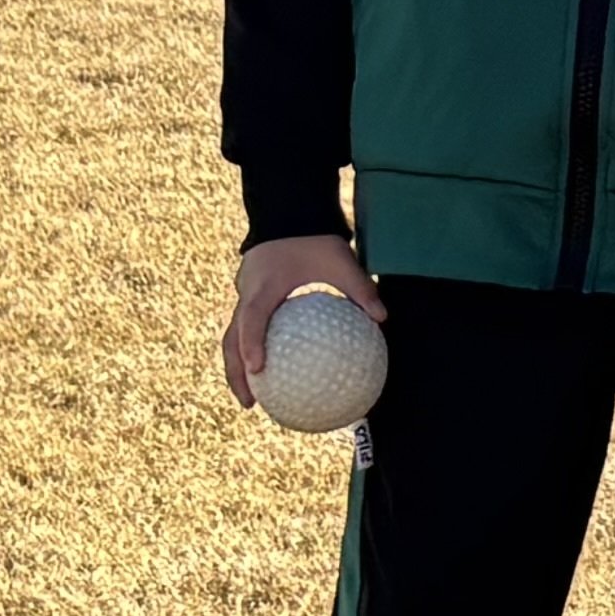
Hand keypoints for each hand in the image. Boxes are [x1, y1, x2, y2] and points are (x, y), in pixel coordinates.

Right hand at [223, 234, 379, 407]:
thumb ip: (359, 288)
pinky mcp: (248, 296)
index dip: (251, 345)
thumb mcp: (340, 260)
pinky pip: (243, 328)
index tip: (258, 370)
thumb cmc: (313, 238)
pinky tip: (267, 374)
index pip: (252, 318)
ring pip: (231, 337)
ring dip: (237, 367)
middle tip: (250, 403)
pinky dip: (248, 351)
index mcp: (264, 285)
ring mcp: (244, 295)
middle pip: (231, 338)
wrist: (287, 212)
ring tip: (252, 398)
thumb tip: (383, 318)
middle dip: (236, 372)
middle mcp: (247, 293)